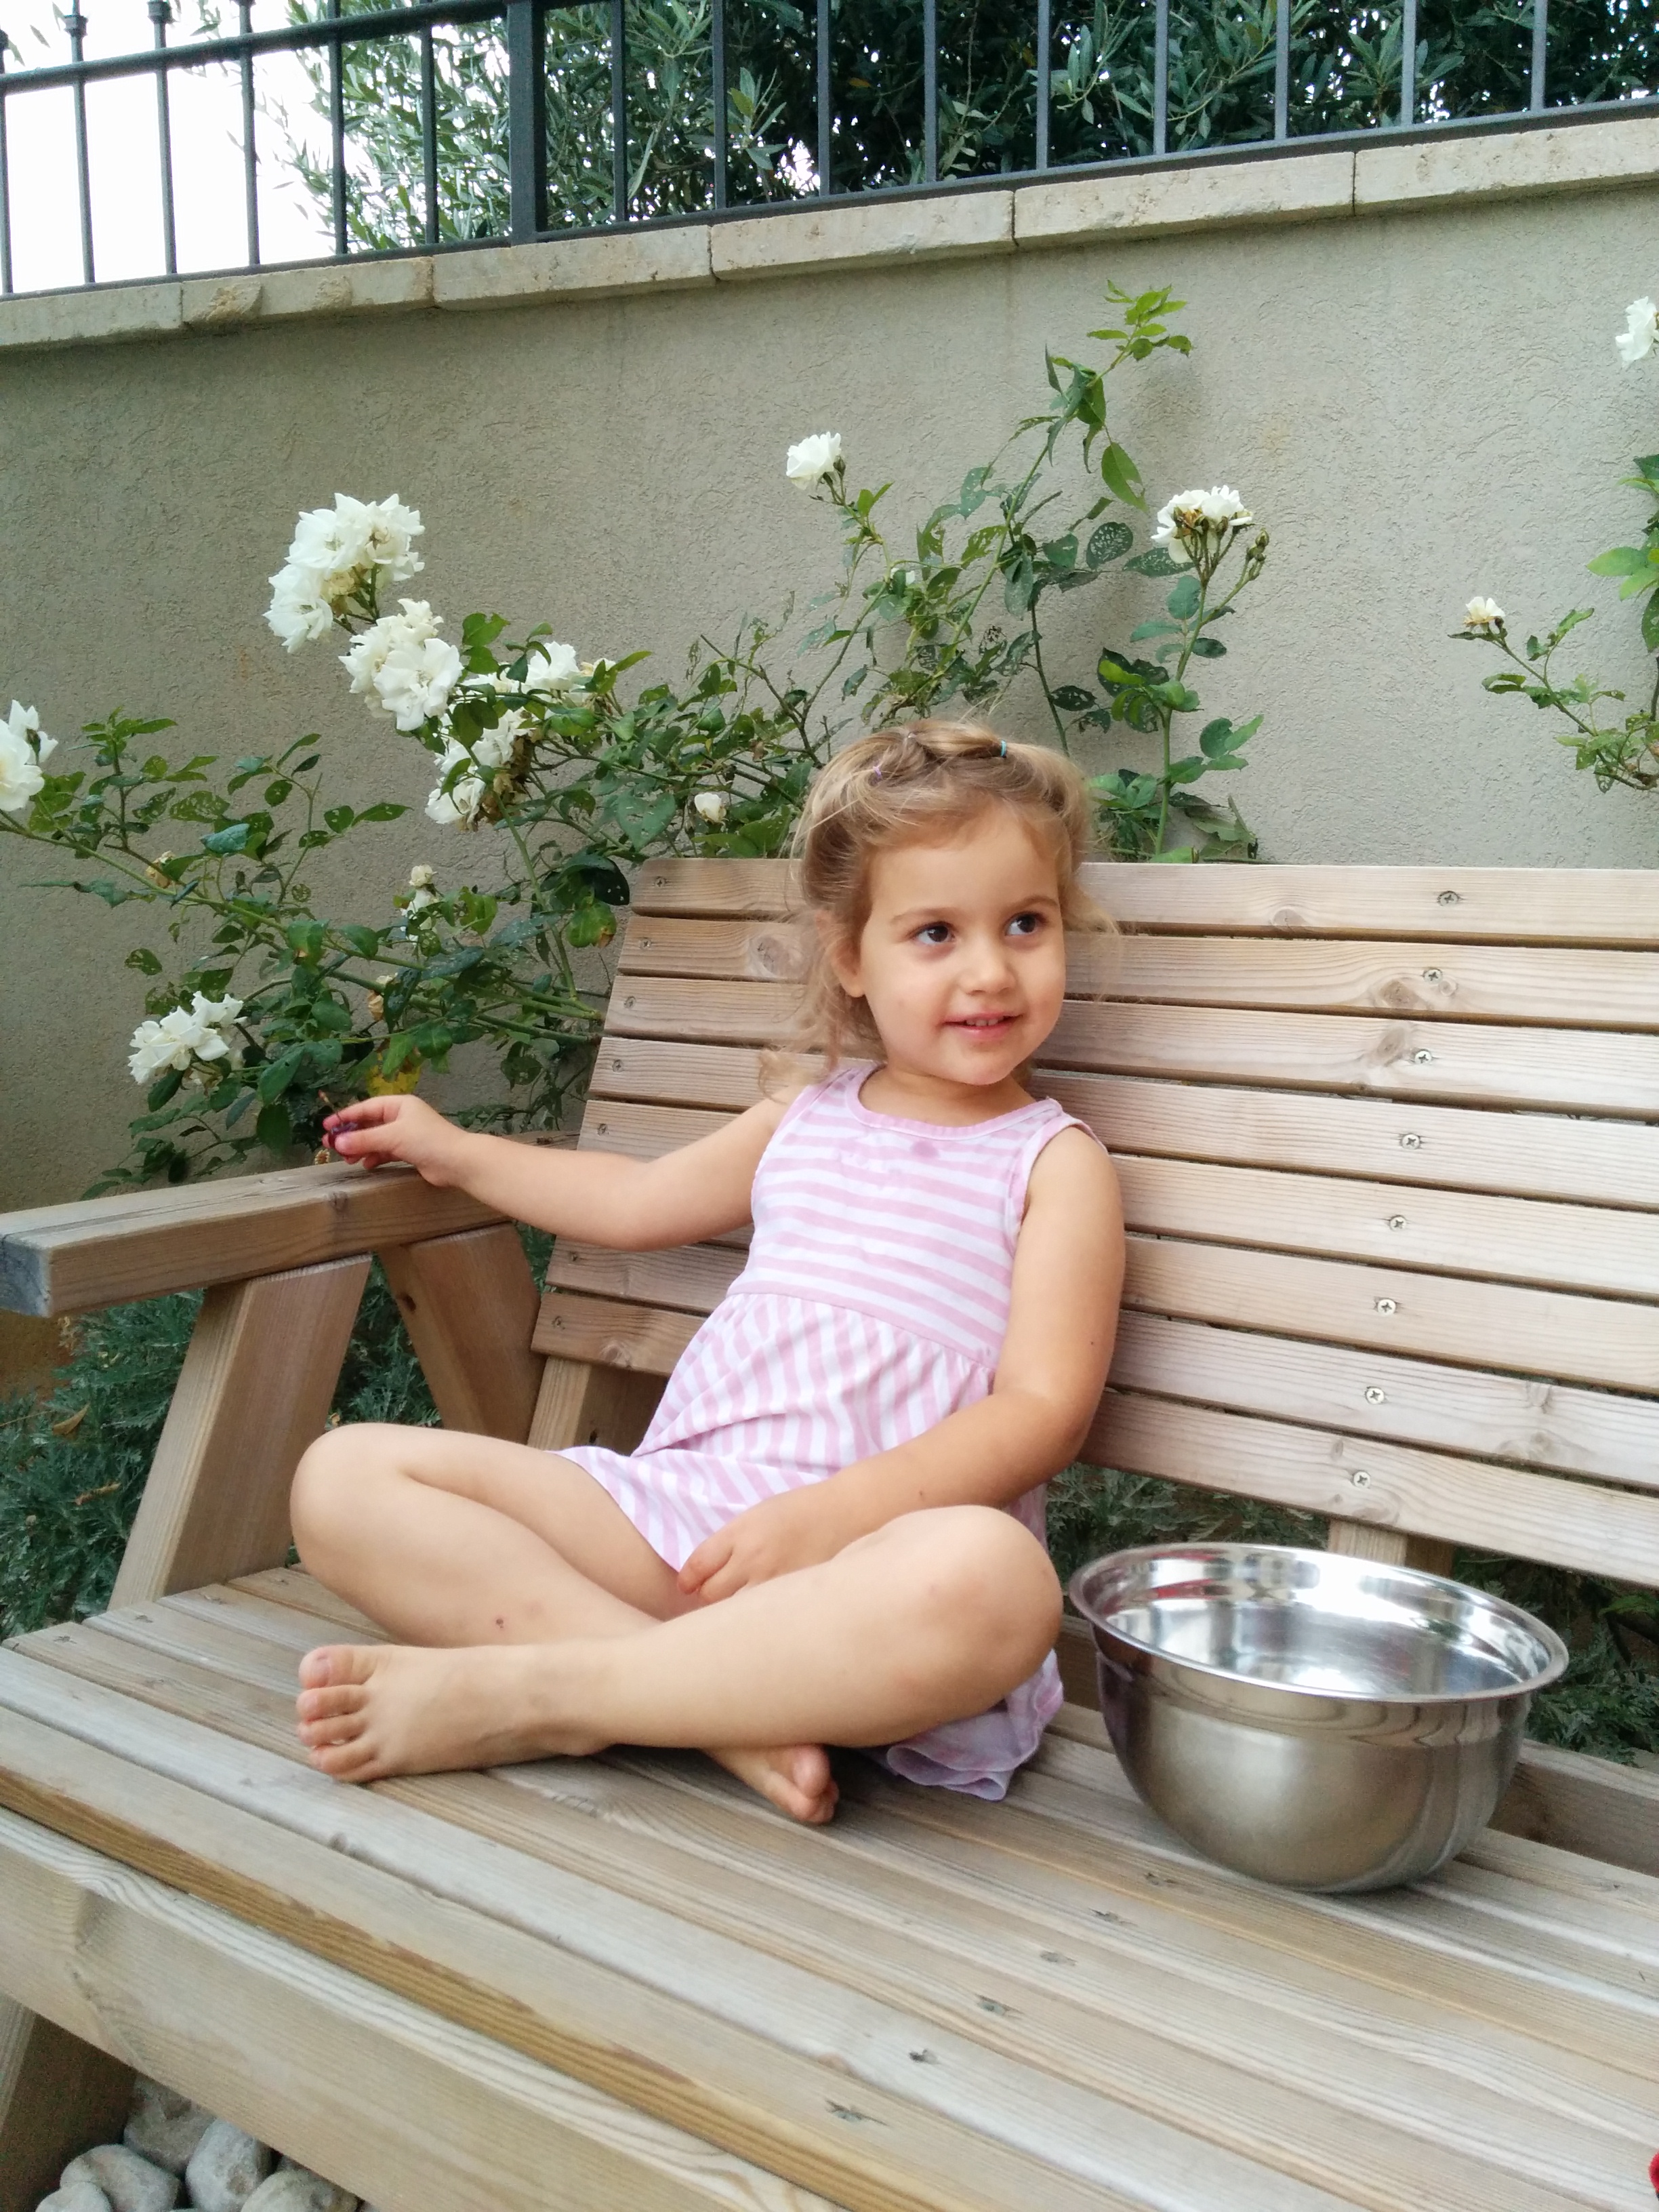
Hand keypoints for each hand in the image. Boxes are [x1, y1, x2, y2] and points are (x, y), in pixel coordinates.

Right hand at [321, 1094, 467, 1183]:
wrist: (457, 1162)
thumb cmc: (427, 1141)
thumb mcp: (392, 1137)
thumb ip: (364, 1140)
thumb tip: (338, 1142)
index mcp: (399, 1105)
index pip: (366, 1108)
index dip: (345, 1116)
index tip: (326, 1126)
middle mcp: (402, 1117)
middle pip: (369, 1125)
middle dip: (351, 1136)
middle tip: (331, 1147)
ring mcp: (406, 1135)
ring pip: (376, 1140)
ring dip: (361, 1148)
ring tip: (346, 1159)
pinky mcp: (410, 1152)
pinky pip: (386, 1152)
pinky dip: (375, 1157)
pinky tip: (366, 1165)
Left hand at [678, 1485, 851, 1603]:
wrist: (845, 1514)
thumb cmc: (799, 1512)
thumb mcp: (756, 1515)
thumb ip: (730, 1543)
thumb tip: (704, 1574)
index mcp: (740, 1533)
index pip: (698, 1566)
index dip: (687, 1580)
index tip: (687, 1587)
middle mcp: (753, 1559)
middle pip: (710, 1594)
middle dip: (707, 1597)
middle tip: (715, 1597)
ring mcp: (774, 1582)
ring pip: (734, 1613)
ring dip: (731, 1613)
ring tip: (739, 1609)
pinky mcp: (794, 1598)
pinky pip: (763, 1618)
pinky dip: (757, 1620)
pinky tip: (762, 1616)